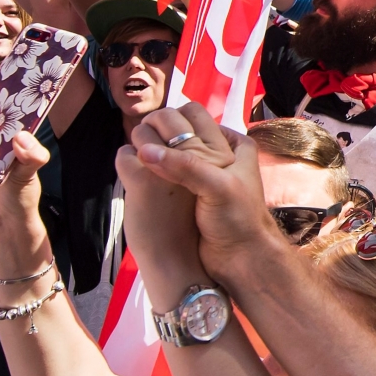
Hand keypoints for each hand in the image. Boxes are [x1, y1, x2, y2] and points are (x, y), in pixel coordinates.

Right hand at [126, 103, 277, 273]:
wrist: (239, 259)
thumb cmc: (237, 220)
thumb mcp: (216, 188)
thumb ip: (184, 167)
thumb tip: (144, 149)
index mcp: (234, 144)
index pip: (194, 116)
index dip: (171, 122)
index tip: (150, 133)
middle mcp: (218, 153)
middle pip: (180, 132)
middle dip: (160, 137)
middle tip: (140, 144)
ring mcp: (202, 173)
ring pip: (171, 152)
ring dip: (154, 155)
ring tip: (136, 160)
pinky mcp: (189, 193)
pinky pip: (166, 174)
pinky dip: (153, 172)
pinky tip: (140, 175)